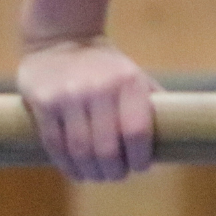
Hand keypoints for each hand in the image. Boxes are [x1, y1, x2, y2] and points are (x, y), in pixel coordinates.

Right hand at [16, 36, 160, 180]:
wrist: (62, 39)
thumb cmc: (107, 68)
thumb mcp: (135, 76)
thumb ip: (150, 105)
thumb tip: (173, 140)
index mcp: (128, 82)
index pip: (137, 131)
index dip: (140, 157)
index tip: (141, 167)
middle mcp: (98, 89)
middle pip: (106, 148)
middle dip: (114, 171)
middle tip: (117, 175)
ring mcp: (68, 97)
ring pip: (80, 151)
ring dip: (91, 172)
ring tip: (98, 176)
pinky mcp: (43, 104)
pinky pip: (55, 145)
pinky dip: (68, 165)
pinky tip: (77, 171)